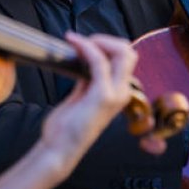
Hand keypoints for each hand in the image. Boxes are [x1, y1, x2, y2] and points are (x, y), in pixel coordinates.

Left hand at [40, 33, 151, 168]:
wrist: (59, 148)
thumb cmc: (67, 126)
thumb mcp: (81, 97)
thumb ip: (88, 79)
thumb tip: (85, 60)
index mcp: (118, 92)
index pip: (126, 58)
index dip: (108, 45)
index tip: (85, 44)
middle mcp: (122, 92)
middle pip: (128, 52)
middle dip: (105, 40)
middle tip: (82, 41)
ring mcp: (115, 94)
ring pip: (121, 52)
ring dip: (95, 41)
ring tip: (75, 41)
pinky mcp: (102, 96)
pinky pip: (99, 61)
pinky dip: (86, 47)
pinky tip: (73, 43)